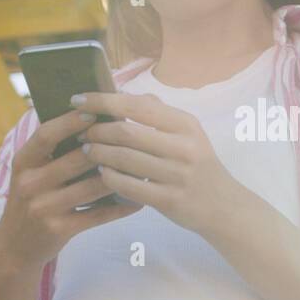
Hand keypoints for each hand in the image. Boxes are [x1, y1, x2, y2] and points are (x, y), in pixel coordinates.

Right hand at [0, 108, 142, 268]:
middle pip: (75, 159)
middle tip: (133, 136)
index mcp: (23, 162)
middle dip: (106, 147)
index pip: (46, 135)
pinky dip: (120, 207)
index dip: (69, 122)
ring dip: (120, 175)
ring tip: (143, 164)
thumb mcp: (31, 172)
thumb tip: (89, 118)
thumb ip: (52, 150)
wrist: (15, 246)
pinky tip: (137, 200)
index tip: (94, 112)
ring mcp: (43, 208)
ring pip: (91, 187)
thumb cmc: (32, 199)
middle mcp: (30, 183)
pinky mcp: (59, 229)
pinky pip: (97, 215)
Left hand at [71, 91, 245, 239]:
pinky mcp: (168, 200)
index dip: (102, 101)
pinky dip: (109, 177)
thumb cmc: (198, 164)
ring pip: (124, 159)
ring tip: (88, 151)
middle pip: (126, 132)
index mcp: (185, 124)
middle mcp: (183, 147)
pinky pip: (128, 186)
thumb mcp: (188, 133)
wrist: (223, 205)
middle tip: (81, 132)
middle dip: (96, 131)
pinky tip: (102, 173)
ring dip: (99, 153)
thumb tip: (123, 94)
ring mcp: (176, 175)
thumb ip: (158, 113)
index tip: (77, 100)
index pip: (136, 105)